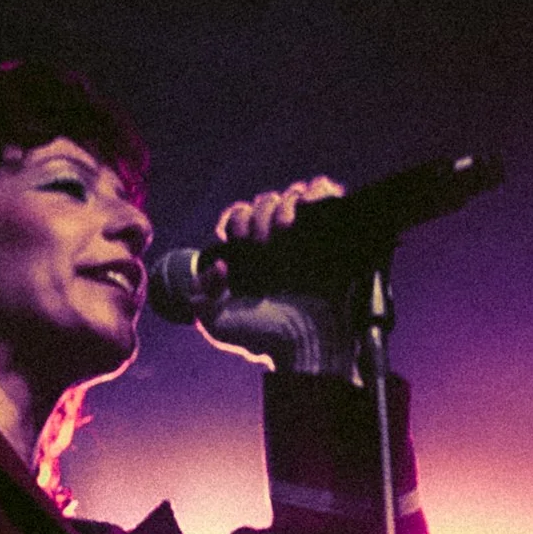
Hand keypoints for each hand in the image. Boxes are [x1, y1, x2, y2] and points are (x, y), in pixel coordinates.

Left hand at [196, 177, 362, 377]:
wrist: (306, 342)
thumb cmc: (264, 338)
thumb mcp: (217, 324)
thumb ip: (201, 295)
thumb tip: (221, 263)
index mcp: (251, 256)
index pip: (240, 216)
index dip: (237, 221)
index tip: (239, 244)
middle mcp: (278, 243)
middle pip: (265, 201)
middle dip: (259, 216)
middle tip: (263, 244)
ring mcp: (306, 237)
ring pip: (292, 195)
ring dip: (284, 207)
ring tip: (285, 231)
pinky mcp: (331, 234)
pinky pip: (325, 191)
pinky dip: (317, 190)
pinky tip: (308, 208)